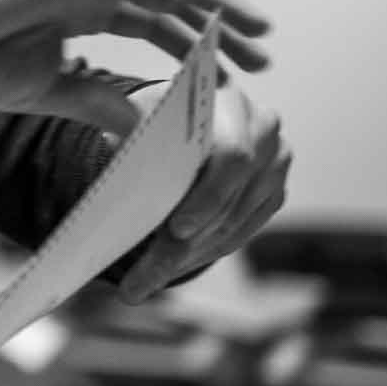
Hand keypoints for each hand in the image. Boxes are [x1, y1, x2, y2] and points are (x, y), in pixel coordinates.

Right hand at [0, 0, 272, 137]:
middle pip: (167, 3)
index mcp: (73, 14)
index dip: (191, 51)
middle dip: (216, 27)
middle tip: (262, 54)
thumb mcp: (42, 92)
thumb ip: (92, 98)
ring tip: (258, 25)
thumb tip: (141, 123)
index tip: (229, 78)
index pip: (149, 28)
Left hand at [112, 80, 292, 301]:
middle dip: (183, 245)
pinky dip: (200, 256)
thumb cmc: (153, 114)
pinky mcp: (273, 195)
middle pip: (230, 202)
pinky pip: (238, 234)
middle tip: (140, 281)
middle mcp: (264, 131)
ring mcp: (275, 166)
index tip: (174, 230)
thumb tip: (111, 143)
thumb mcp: (136, 113)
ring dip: (185, 259)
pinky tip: (164, 272)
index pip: (232, 156)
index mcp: (231, 100)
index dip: (207, 197)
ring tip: (138, 285)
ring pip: (232, 226)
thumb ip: (127, 123)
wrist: (184, 115)